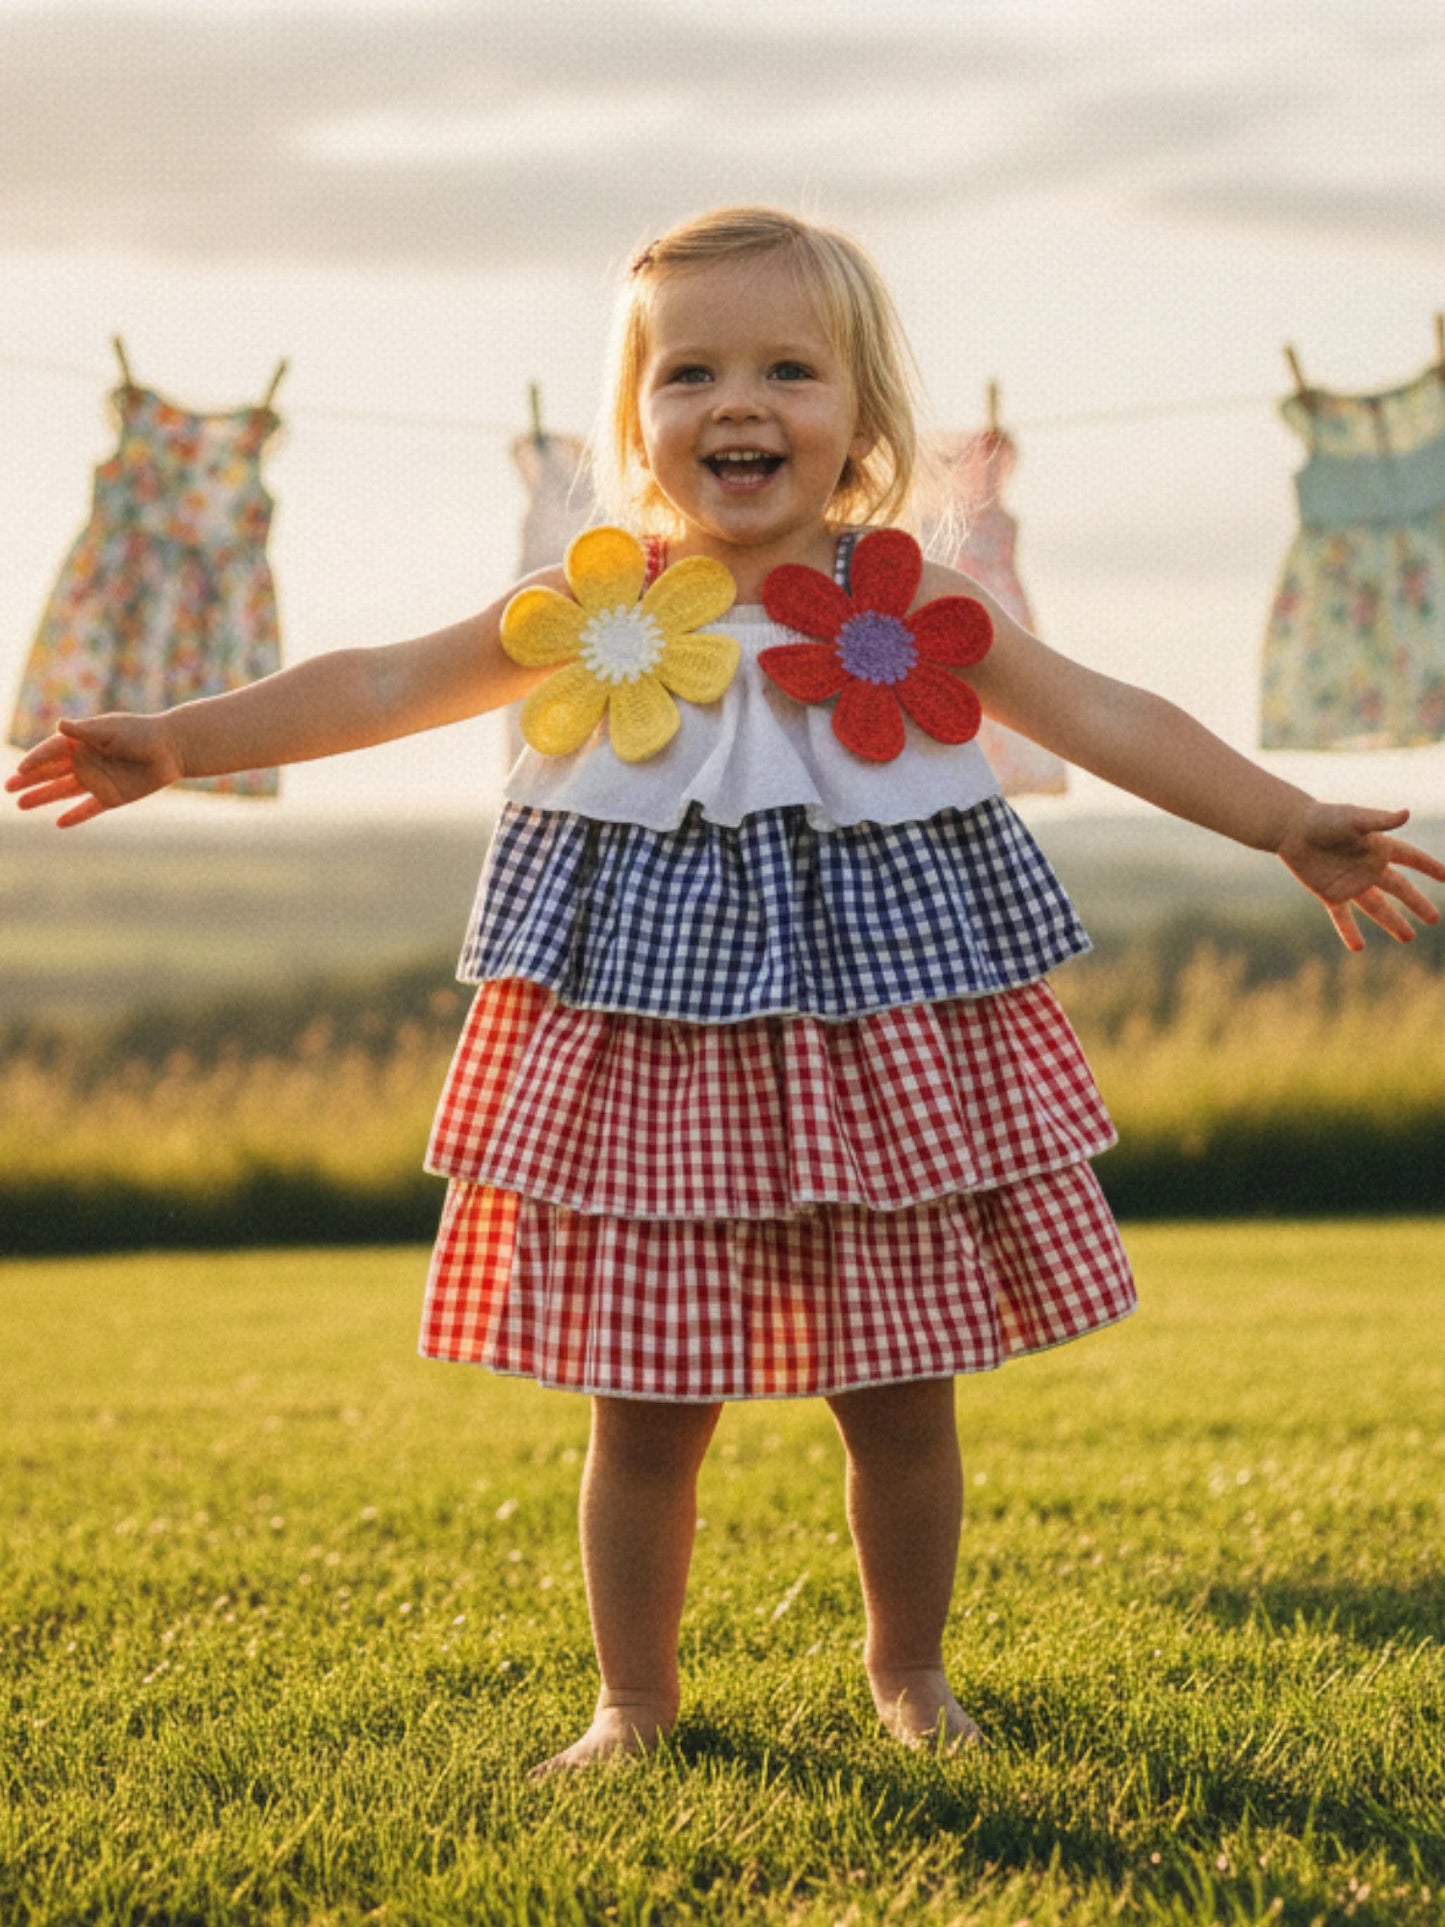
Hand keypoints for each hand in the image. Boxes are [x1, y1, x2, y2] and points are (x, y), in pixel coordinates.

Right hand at [4, 713, 182, 825]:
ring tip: (21, 805)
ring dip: (43, 797)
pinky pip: (89, 808)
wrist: (171, 749)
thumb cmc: (140, 733)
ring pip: (63, 790)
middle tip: (7, 788)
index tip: (20, 769)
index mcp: (81, 741)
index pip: (51, 752)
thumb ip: (84, 731)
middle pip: (50, 772)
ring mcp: (97, 780)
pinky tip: (59, 824)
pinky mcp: (112, 797)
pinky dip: (76, 816)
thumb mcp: (110, 730)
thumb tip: (59, 724)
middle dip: (29, 780)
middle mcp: (85, 761)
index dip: (35, 760)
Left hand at [1277, 802, 1444, 949]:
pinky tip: (1358, 947)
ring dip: (1393, 922)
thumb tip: (1407, 813)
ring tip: (1409, 938)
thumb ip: (1379, 820)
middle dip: (1417, 903)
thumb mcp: (1353, 819)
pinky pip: (1343, 916)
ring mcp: (1350, 883)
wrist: (1291, 829)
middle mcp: (1368, 868)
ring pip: (1377, 907)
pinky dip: (1349, 931)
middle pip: (1399, 889)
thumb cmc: (1323, 819)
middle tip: (1434, 919)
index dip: (1429, 866)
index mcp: (1378, 847)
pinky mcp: (1331, 894)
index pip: (1411, 858)